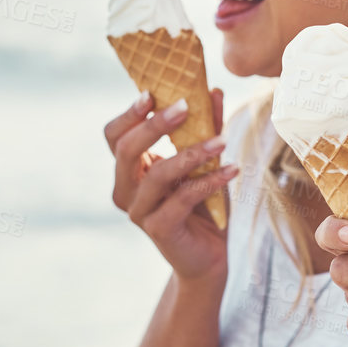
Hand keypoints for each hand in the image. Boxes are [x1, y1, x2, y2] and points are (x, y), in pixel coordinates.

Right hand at [104, 89, 235, 279]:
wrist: (209, 256)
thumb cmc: (203, 205)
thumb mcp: (204, 161)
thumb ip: (205, 127)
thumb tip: (212, 90)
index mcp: (129, 170)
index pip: (115, 136)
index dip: (129, 114)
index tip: (153, 93)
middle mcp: (126, 190)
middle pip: (126, 149)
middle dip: (155, 125)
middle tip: (185, 106)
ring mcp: (139, 211)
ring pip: (158, 174)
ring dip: (192, 153)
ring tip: (222, 141)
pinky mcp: (158, 228)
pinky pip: (183, 198)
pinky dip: (209, 180)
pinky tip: (232, 170)